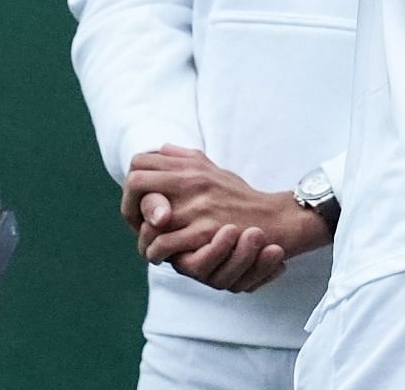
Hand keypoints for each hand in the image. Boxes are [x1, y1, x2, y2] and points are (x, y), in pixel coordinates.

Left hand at [122, 146, 331, 292]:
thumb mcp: (217, 171)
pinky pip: (162, 243)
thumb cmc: (243, 198)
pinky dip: (156, 253)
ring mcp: (197, 205)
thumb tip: (163, 147)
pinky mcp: (204, 230)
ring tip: (150, 246)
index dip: (133, 183)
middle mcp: (193, 180)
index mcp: (193, 165)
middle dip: (128, 207)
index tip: (140, 203)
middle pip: (136, 182)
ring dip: (141, 236)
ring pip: (144, 215)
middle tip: (138, 225)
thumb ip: (188, 159)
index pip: (142, 161)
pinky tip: (163, 257)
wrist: (276, 218)